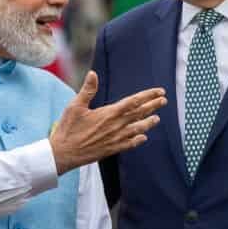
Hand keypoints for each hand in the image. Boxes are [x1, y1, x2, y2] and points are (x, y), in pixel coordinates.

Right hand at [50, 72, 165, 174]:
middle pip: (139, 114)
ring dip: (148, 123)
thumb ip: (87, 90)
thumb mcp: (75, 106)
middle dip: (153, 106)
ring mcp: (115, 139)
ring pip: (137, 129)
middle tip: (164, 100)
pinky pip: (129, 144)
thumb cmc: (68, 129)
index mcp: (109, 113)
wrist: (63, 154)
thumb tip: (93, 74)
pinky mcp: (111, 149)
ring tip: (157, 118)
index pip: (134, 102)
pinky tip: (143, 137)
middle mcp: (115, 126)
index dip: (148, 95)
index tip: (159, 91)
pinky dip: (137, 140)